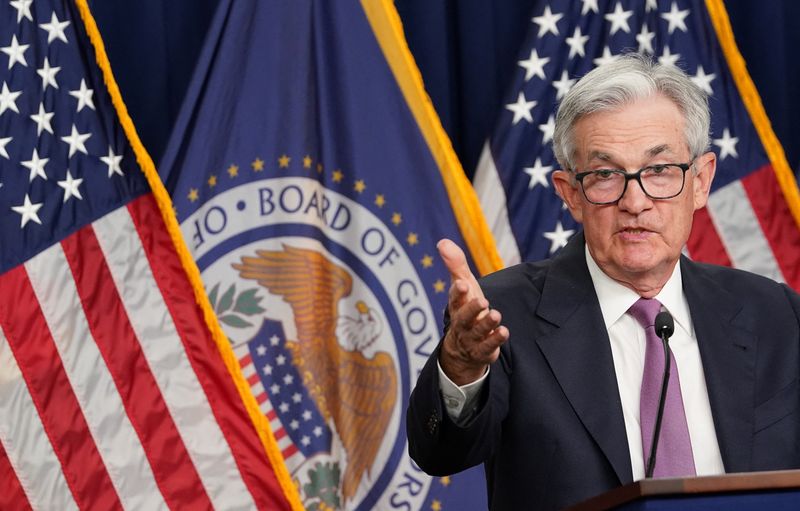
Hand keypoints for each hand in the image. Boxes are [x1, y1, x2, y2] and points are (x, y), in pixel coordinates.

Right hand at [437, 239, 508, 385]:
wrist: (463, 349)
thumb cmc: (466, 309)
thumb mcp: (463, 285)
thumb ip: (456, 264)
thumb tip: (442, 242)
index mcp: (457, 306)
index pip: (454, 299)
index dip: (458, 292)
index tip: (462, 284)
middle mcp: (462, 323)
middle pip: (464, 317)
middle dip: (472, 309)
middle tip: (483, 301)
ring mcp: (472, 339)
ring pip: (477, 332)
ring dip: (486, 324)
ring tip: (496, 315)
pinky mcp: (483, 351)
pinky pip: (488, 347)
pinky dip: (495, 340)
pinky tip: (504, 331)